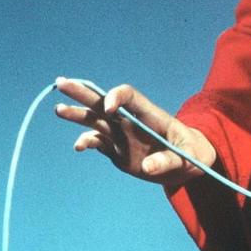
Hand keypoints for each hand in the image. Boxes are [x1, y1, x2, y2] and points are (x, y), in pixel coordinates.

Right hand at [54, 77, 216, 185]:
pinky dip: (87, 143)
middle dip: (84, 93)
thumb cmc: (192, 154)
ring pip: (96, 121)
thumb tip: (147, 167)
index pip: (129, 95)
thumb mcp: (187, 158)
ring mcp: (122, 135)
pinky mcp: (117, 151)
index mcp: (150, 114)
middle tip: (61, 82)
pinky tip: (78, 147)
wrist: (187, 164)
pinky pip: (99, 144)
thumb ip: (168, 160)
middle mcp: (131, 121)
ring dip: (78, 115)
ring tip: (58, 109)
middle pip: (104, 102)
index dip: (117, 97)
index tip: (108, 108)